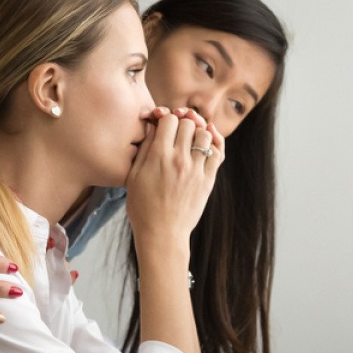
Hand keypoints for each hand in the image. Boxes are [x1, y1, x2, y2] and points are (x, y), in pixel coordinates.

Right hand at [125, 107, 224, 247]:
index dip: (165, 118)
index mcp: (158, 156)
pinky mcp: (208, 180)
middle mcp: (179, 159)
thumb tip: (152, 125)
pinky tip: (206, 142)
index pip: (169, 119)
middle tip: (176, 132)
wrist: (162, 234)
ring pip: (204, 134)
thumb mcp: (134, 175)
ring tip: (190, 139)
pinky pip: (217, 152)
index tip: (162, 125)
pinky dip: (214, 143)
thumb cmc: (142, 207)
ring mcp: (196, 169)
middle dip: (181, 123)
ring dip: (197, 131)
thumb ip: (145, 148)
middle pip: (188, 123)